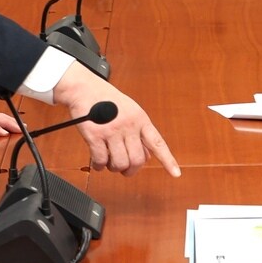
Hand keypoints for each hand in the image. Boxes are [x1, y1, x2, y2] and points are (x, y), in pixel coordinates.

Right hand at [52, 62, 179, 176]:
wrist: (85, 89)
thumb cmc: (107, 100)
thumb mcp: (131, 111)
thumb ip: (139, 131)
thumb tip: (145, 156)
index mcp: (140, 119)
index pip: (157, 143)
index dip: (168, 160)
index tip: (176, 173)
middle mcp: (129, 126)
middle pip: (137, 160)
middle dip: (131, 170)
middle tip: (125, 170)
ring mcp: (112, 131)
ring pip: (119, 163)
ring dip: (114, 168)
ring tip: (110, 163)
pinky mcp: (95, 135)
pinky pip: (100, 160)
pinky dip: (99, 166)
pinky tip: (98, 163)